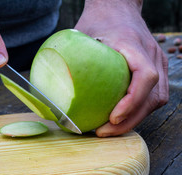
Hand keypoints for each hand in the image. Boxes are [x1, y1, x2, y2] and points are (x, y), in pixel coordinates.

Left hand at [75, 0, 168, 136]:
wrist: (117, 7)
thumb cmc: (97, 21)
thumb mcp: (79, 34)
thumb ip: (68, 56)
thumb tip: (47, 88)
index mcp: (134, 45)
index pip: (145, 76)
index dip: (132, 100)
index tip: (113, 117)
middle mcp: (152, 55)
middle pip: (153, 96)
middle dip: (130, 120)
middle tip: (103, 132)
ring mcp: (158, 62)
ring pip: (156, 100)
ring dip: (134, 120)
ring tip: (109, 130)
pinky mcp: (156, 69)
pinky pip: (153, 96)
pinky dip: (137, 111)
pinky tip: (118, 119)